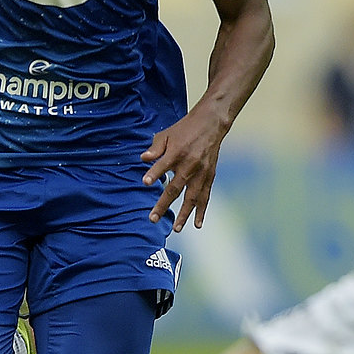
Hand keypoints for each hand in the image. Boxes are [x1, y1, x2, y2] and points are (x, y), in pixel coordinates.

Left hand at [141, 108, 229, 228]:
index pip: (162, 165)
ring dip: (184, 214)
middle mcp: (189, 164)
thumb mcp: (166, 134)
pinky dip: (202, 211)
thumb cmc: (184, 129)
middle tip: (153, 219)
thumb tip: (143, 159)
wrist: (211, 124)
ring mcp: (201, 172)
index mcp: (176, 152)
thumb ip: (155, 148)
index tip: (145, 183)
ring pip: (192, 197)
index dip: (154, 174)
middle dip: (163, 204)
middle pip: (175, 188)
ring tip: (176, 229)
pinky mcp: (210, 176)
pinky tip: (197, 224)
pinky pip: (205, 196)